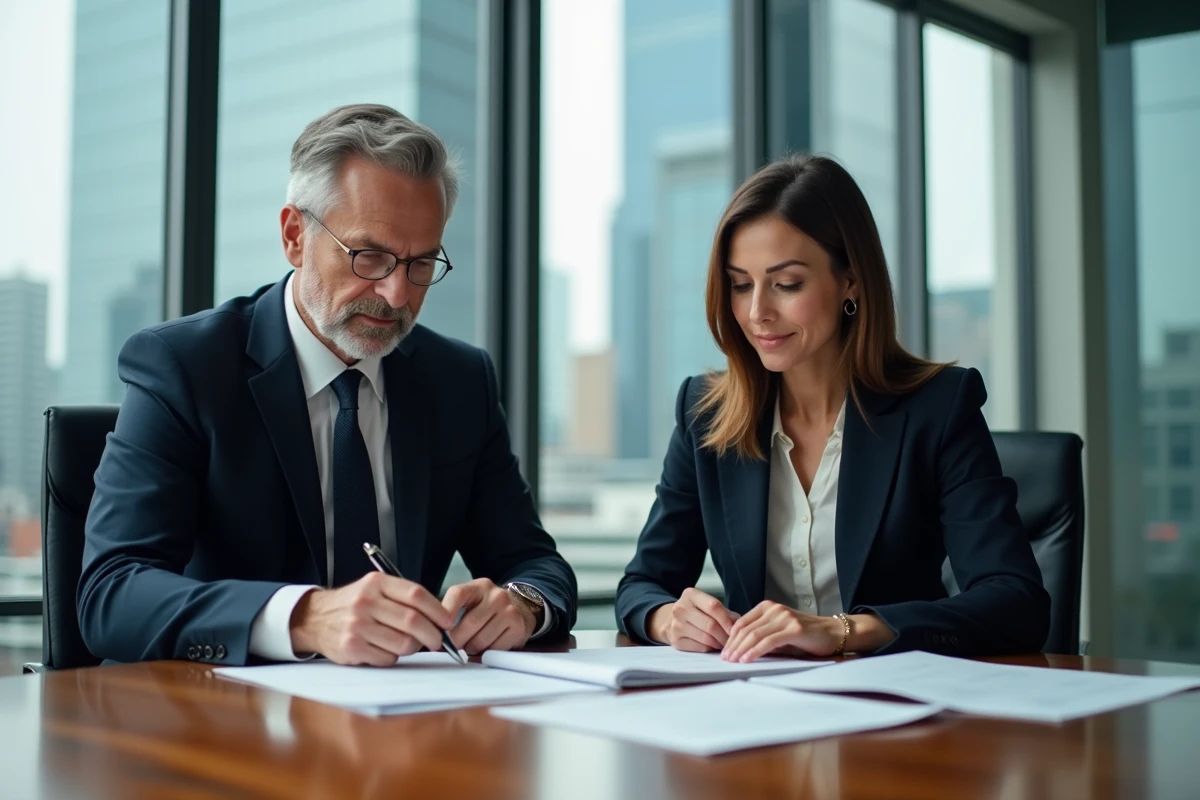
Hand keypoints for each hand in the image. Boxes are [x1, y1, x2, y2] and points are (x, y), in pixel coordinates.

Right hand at [288, 572, 452, 665]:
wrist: (315, 618)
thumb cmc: (353, 604)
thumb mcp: (374, 589)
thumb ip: (403, 598)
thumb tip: (438, 617)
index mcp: (376, 583)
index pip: (416, 595)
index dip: (437, 610)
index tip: (447, 621)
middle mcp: (366, 602)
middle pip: (413, 621)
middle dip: (432, 634)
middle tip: (437, 641)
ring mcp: (357, 625)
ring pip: (403, 643)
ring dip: (413, 648)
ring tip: (408, 645)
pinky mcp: (351, 647)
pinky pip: (387, 658)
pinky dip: (393, 657)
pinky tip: (385, 650)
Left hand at [441, 578, 533, 654]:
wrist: (521, 607)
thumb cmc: (487, 607)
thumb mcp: (472, 600)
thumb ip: (453, 610)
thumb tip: (433, 634)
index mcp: (479, 586)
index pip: (458, 594)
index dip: (446, 612)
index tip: (440, 629)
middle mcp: (496, 596)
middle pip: (469, 623)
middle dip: (456, 640)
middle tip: (452, 646)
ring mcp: (509, 611)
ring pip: (480, 640)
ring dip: (470, 649)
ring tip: (470, 645)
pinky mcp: (518, 628)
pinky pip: (494, 649)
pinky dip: (486, 653)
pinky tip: (486, 646)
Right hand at [647, 588, 738, 651]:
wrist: (671, 620)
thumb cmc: (697, 613)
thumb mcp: (709, 606)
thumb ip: (726, 614)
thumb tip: (741, 627)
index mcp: (690, 595)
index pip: (714, 606)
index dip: (727, 620)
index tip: (735, 629)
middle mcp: (680, 608)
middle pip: (711, 625)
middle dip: (725, 636)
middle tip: (733, 641)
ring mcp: (676, 625)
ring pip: (706, 638)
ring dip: (719, 644)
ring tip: (724, 644)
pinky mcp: (676, 641)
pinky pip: (700, 647)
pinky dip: (710, 648)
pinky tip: (712, 646)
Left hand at [721, 601, 843, 661]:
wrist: (832, 633)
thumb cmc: (805, 636)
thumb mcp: (779, 632)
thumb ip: (762, 635)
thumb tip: (738, 649)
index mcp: (768, 607)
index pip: (741, 623)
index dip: (730, 638)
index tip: (723, 651)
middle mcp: (774, 609)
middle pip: (746, 629)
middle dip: (733, 645)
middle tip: (724, 659)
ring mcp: (784, 618)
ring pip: (755, 635)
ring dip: (741, 650)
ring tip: (733, 661)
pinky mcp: (794, 629)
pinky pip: (768, 641)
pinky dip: (755, 651)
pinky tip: (747, 659)